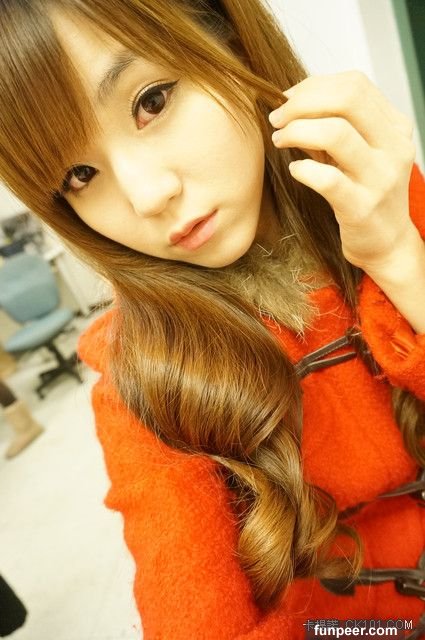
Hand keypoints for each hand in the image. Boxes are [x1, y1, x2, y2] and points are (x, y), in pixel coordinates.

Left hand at [268, 71, 417, 273]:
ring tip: (280, 140)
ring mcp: (380, 177)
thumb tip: (292, 101)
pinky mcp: (362, 207)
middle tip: (277, 119)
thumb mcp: (360, 152)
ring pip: (336, 133)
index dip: (313, 86)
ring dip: (297, 131)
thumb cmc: (365, 193)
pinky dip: (302, 169)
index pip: (354, 84)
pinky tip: (295, 170)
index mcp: (395, 126)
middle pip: (347, 98)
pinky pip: (327, 179)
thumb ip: (336, 124)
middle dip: (302, 103)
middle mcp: (393, 147)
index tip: (288, 100)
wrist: (386, 244)